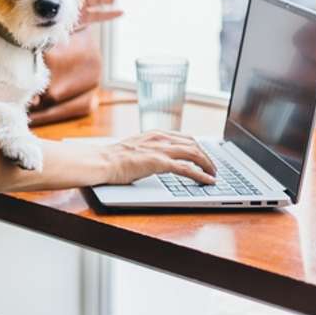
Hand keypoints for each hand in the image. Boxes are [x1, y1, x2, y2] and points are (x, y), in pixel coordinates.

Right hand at [100, 131, 215, 184]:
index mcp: (155, 134)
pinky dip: (201, 175)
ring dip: (207, 165)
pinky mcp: (160, 163)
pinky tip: (208, 181)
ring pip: (194, 154)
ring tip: (213, 174)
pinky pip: (187, 169)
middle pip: (194, 144)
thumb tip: (156, 159)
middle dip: (206, 157)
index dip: (198, 148)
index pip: (185, 138)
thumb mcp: (136, 148)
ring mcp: (161, 149)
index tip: (203, 157)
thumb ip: (150, 150)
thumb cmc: (114, 158)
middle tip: (212, 168)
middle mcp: (161, 138)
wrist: (103, 162)